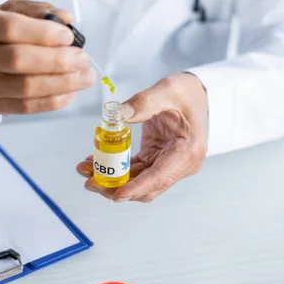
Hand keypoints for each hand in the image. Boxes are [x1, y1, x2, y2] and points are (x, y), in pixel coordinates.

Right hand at [0, 0, 95, 117]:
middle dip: (58, 60)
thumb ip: (39, 11)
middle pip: (18, 60)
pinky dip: (53, 101)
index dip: (43, 33)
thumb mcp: (13, 11)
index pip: (10, 28)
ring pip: (25, 87)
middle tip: (83, 59)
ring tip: (85, 76)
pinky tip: (71, 92)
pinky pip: (25, 107)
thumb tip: (66, 19)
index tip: (69, 37)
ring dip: (62, 83)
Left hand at [77, 73, 207, 202]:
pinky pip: (135, 171)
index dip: (137, 188)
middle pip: (147, 187)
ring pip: (138, 182)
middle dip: (117, 188)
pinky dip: (116, 170)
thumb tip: (118, 114)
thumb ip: (143, 102)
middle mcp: (181, 164)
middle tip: (90, 181)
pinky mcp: (157, 160)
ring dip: (112, 180)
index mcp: (187, 151)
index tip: (116, 193)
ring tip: (85, 170)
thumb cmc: (187, 92)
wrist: (197, 93)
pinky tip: (96, 162)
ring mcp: (169, 164)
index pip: (160, 177)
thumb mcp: (167, 90)